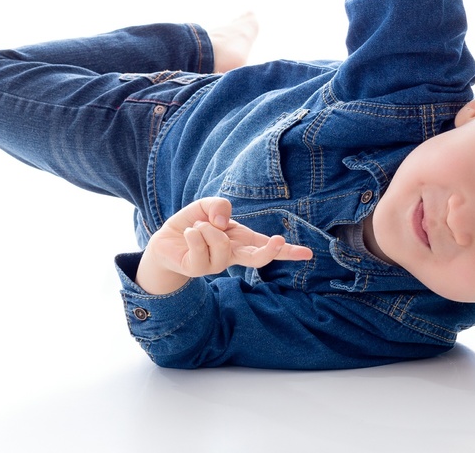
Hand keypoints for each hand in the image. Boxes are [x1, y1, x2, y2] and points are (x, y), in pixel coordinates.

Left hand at [136, 197, 312, 293]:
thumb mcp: (207, 206)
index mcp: (240, 241)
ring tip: (196, 226)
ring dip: (206, 227)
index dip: (288, 251)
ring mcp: (216, 264)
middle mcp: (232, 255)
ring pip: (220, 242)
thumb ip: (218, 205)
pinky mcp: (197, 269)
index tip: (309, 254)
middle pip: (257, 258)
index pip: (267, 247)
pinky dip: (193, 232)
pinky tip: (188, 233)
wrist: (165, 241)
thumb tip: (222, 221)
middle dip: (269, 251)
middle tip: (278, 241)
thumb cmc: (192, 224)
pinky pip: (200, 245)